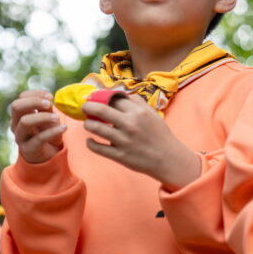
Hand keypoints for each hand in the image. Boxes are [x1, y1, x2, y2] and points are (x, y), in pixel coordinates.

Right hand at [10, 90, 65, 164]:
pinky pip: (38, 138)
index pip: (21, 97)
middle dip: (33, 102)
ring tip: (57, 118)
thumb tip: (49, 98)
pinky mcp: (28, 149)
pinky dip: (52, 131)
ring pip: (25, 122)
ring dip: (43, 117)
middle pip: (16, 107)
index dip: (35, 94)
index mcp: (20, 114)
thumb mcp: (48, 118)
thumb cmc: (46, 133)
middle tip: (49, 104)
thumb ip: (47, 109)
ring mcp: (20, 137)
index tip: (51, 96)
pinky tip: (63, 128)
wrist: (47, 157)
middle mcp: (15, 124)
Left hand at [82, 94, 200, 190]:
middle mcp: (129, 125)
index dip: (102, 98)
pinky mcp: (119, 156)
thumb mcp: (152, 113)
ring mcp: (123, 141)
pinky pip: (97, 148)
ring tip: (88, 124)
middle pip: (100, 110)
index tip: (95, 99)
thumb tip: (120, 94)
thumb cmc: (159, 135)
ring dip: (88, 124)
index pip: (112, 99)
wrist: (168, 159)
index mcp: (137, 112)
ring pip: (95, 128)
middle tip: (84, 107)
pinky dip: (90, 143)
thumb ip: (137, 102)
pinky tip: (90, 140)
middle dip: (87, 106)